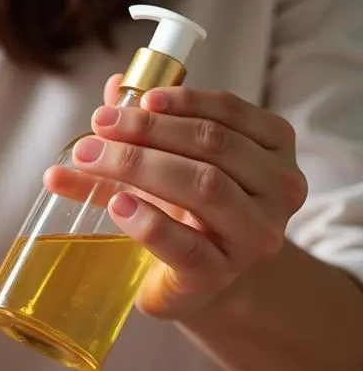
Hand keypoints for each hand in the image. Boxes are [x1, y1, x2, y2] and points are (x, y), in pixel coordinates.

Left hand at [44, 76, 307, 317]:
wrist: (199, 283)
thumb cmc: (188, 216)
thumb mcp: (168, 166)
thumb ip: (143, 131)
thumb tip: (113, 86)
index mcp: (272, 149)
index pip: (229, 113)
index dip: (180, 100)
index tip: (135, 98)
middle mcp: (279, 189)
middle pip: (212, 145)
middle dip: (148, 130)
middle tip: (98, 126)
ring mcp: (254, 235)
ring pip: (203, 186)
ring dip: (140, 165)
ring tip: (90, 158)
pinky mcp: (219, 274)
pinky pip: (185, 245)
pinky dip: (148, 222)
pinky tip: (118, 205)